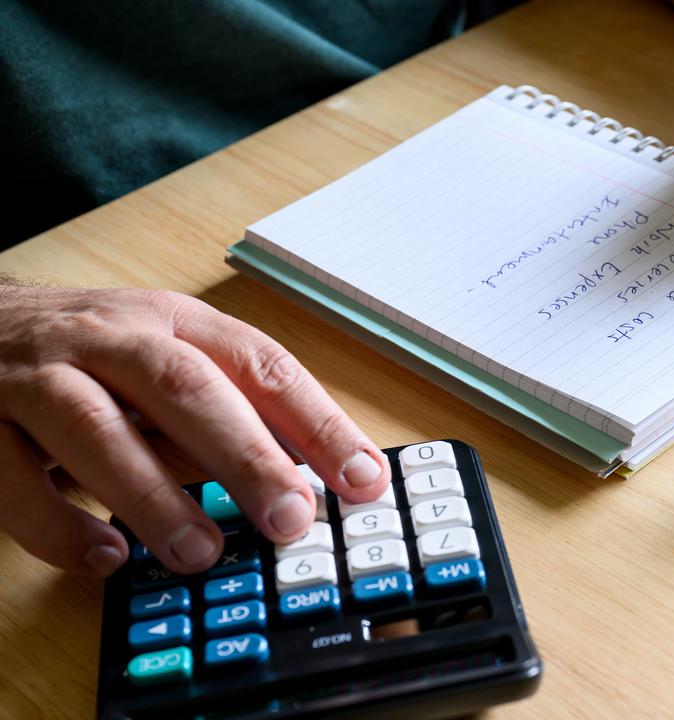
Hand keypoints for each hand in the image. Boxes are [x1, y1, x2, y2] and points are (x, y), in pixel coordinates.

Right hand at [0, 285, 389, 576]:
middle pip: (184, 387)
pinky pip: (13, 477)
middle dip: (245, 456)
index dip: (317, 422)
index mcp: (174, 323)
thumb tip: (311, 480)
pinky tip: (104, 559)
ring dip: (153, 495)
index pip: (261, 366)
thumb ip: (226, 415)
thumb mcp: (166, 365)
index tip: (363, 479)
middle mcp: (110, 339)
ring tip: (200, 552)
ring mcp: (39, 377)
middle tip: (290, 519)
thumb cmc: (89, 356)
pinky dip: (59, 524)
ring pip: (95, 427)